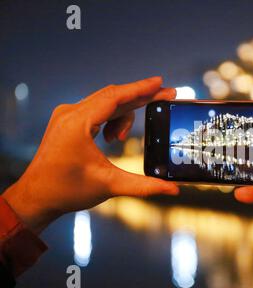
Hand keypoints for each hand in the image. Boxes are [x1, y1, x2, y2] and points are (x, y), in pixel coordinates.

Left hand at [2, 77, 178, 233]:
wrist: (37, 197)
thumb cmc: (66, 190)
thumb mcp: (110, 186)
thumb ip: (144, 186)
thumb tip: (172, 189)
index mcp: (77, 124)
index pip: (115, 97)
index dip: (140, 88)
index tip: (160, 82)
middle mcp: (70, 114)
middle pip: (113, 96)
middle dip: (140, 96)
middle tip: (165, 96)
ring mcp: (67, 116)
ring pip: (106, 102)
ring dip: (123, 114)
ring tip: (121, 138)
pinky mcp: (67, 121)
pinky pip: (97, 109)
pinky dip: (112, 118)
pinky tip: (113, 137)